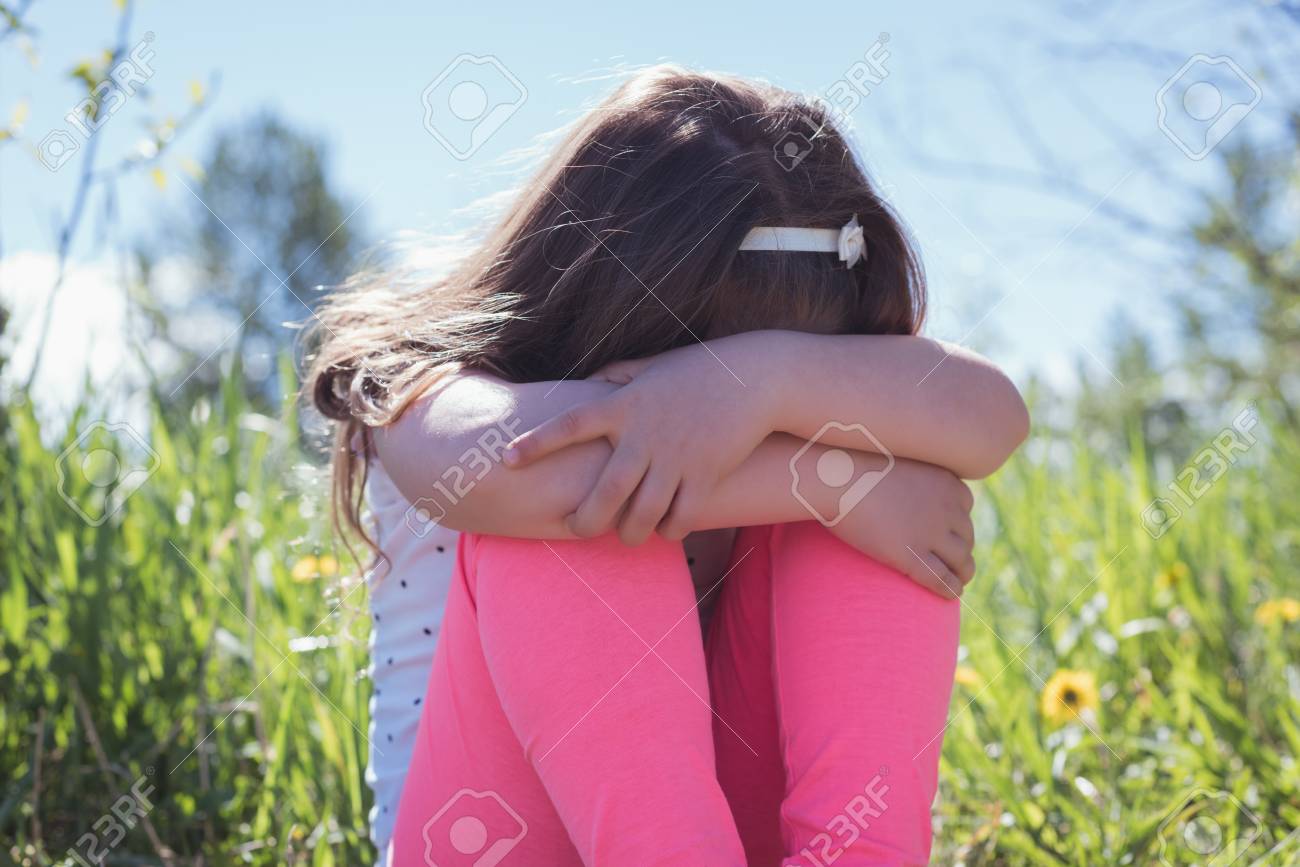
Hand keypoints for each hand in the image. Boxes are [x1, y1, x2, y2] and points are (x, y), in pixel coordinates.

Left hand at [503, 342, 771, 543]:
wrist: (755, 377)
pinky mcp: (706, 475)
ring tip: (626, 536)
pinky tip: (666, 528)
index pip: (569, 425)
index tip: (506, 458)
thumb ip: (616, 377)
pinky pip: (680, 518)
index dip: (536, 443)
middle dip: (585, 522)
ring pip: (641, 515)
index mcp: (625, 404)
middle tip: (577, 529)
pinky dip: (669, 529)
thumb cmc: (699, 370)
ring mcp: (676, 458)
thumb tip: (586, 385)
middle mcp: (645, 434)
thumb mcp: (652, 366)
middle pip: (604, 493)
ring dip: (629, 534)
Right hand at [826, 457, 975, 598]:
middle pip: (966, 535)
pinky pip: (940, 578)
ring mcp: (931, 534)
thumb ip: (910, 474)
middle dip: (962, 549)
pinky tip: (951, 594)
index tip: (951, 532)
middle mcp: (946, 508)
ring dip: (962, 573)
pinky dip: (950, 589)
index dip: (958, 521)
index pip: (965, 506)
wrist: (837, 478)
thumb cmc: (856, 466)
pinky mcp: (912, 556)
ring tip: (958, 581)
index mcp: (946, 482)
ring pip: (961, 561)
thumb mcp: (897, 461)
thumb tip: (901, 487)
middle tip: (956, 562)